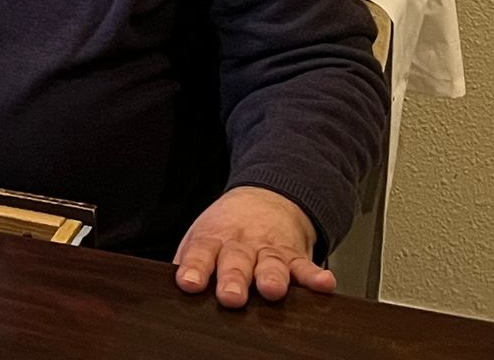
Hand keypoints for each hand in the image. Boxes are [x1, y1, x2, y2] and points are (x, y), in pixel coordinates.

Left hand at [172, 186, 335, 307]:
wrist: (266, 197)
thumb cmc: (227, 227)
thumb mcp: (202, 235)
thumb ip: (188, 259)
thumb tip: (169, 284)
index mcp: (213, 240)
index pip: (200, 253)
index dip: (194, 268)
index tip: (189, 282)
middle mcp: (241, 246)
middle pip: (236, 263)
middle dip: (234, 279)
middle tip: (231, 296)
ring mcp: (269, 250)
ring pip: (271, 265)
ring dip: (272, 278)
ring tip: (272, 290)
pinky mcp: (295, 256)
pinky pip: (306, 267)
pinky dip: (316, 277)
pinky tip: (324, 283)